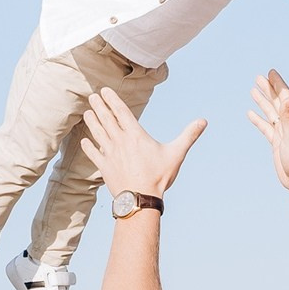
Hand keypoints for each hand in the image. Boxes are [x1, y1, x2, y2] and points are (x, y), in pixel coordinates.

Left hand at [78, 89, 206, 199]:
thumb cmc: (159, 177)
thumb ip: (189, 136)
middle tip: (92, 96)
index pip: (121, 112)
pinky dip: (89, 147)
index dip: (112, 100)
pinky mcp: (104, 168)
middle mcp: (120, 142)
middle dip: (99, 106)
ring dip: (92, 122)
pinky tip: (84, 141)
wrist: (140, 199)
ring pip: (98, 134)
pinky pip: (94, 154)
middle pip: (107, 119)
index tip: (104, 91)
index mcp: (135, 135)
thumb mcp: (176, 154)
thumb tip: (203, 121)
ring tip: (87, 113)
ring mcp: (110, 154)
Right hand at [245, 69, 288, 190]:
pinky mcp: (276, 142)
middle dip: (268, 88)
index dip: (277, 84)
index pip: (284, 96)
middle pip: (276, 101)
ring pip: (270, 112)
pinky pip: (265, 127)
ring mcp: (282, 132)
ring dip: (262, 101)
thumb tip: (288, 96)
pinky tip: (250, 114)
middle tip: (258, 77)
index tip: (270, 72)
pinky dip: (258, 119)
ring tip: (253, 90)